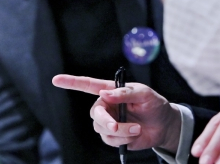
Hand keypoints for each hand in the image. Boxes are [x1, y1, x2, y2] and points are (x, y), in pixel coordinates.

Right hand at [52, 74, 181, 151]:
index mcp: (111, 91)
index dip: (71, 82)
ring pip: (102, 129)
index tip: (55, 79)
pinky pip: (111, 140)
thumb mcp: (145, 94)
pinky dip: (123, 138)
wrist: (164, 125)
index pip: (88, 85)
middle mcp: (107, 106)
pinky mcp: (113, 137)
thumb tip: (105, 94)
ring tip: (137, 128)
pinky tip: (135, 134)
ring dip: (120, 130)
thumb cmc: (154, 104)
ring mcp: (108, 122)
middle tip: (116, 125)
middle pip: (94, 113)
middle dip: (105, 120)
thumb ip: (125, 92)